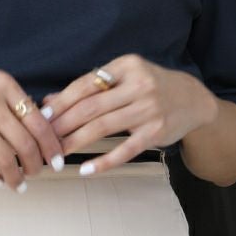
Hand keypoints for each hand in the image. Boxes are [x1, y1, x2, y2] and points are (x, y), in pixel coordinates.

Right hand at [0, 57, 65, 191]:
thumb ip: (13, 101)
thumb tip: (41, 127)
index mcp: (4, 84)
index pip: (37, 120)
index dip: (51, 145)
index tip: (58, 159)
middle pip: (25, 142)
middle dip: (35, 165)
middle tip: (37, 173)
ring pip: (4, 156)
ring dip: (15, 176)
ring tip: (18, 183)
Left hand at [41, 53, 217, 174]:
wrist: (192, 99)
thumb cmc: (150, 85)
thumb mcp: (124, 76)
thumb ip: (91, 87)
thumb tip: (51, 100)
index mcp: (126, 66)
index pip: (86, 84)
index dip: (62, 101)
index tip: (43, 115)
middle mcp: (138, 85)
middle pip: (91, 106)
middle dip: (63, 124)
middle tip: (44, 138)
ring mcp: (148, 109)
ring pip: (103, 127)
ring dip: (76, 141)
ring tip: (58, 153)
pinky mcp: (156, 132)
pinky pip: (125, 149)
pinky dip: (104, 161)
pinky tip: (86, 169)